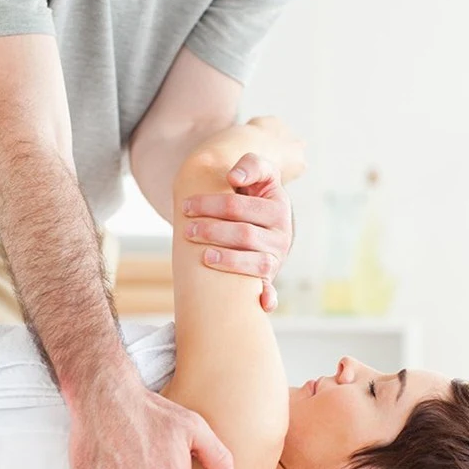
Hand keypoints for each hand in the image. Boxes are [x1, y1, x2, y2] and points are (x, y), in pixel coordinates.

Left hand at [183, 152, 295, 311]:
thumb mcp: (260, 172)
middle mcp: (282, 236)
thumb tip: (233, 177)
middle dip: (212, 231)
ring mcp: (276, 259)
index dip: (210, 204)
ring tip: (203, 256)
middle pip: (244, 235)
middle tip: (187, 229)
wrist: (266, 215)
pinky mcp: (269, 277)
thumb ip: (251, 164)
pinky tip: (262, 304)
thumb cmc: (256, 192)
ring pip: (254, 264)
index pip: (239, 207)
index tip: (186, 206)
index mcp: (278, 208)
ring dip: (228, 261)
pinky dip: (268, 298)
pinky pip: (271, 291)